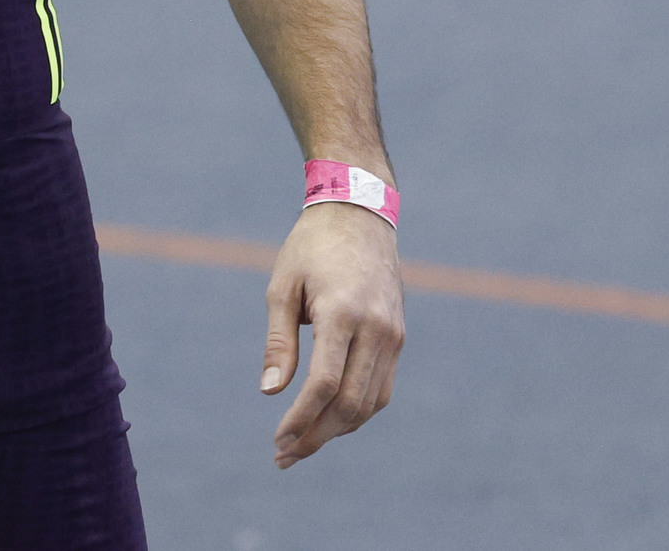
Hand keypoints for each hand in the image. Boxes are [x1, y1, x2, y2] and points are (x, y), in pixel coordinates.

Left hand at [259, 201, 403, 466]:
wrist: (360, 213)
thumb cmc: (311, 247)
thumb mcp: (283, 286)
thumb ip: (279, 342)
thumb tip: (271, 392)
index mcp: (342, 313)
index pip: (323, 385)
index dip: (300, 419)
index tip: (278, 440)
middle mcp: (375, 328)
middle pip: (349, 404)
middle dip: (316, 436)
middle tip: (285, 455)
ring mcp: (392, 335)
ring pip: (369, 403)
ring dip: (337, 430)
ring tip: (303, 443)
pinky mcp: (398, 337)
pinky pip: (381, 388)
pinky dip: (357, 411)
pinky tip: (329, 419)